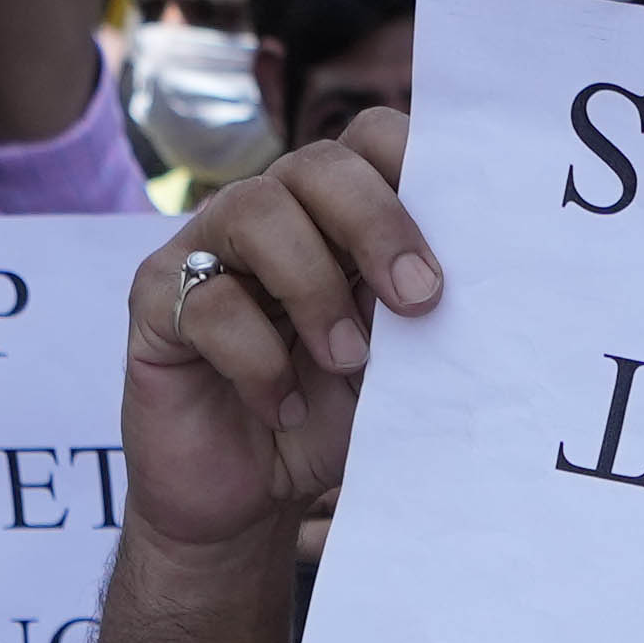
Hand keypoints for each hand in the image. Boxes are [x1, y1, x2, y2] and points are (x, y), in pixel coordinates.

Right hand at [129, 119, 427, 553]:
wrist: (249, 502)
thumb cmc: (327, 419)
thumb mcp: (394, 367)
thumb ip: (421, 313)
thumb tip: (485, 279)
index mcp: (335, 215)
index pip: (371, 140)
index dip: (413, 162)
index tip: (463, 234)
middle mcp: (270, 215)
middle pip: (317, 164)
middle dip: (376, 224)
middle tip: (418, 300)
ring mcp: (207, 252)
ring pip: (255, 211)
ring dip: (314, 287)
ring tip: (346, 361)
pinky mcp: (158, 304)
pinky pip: (208, 301)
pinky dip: (259, 362)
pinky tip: (284, 409)